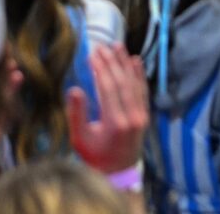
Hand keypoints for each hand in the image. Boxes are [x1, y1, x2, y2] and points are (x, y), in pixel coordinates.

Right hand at [67, 43, 148, 173]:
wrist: (117, 173)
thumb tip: (74, 89)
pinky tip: (135, 61)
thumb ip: (77, 114)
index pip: (108, 88)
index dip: (100, 69)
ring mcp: (141, 116)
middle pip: (122, 82)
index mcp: (115, 122)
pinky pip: (142, 91)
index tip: (92, 54)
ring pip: (134, 84)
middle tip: (101, 46)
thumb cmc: (94, 156)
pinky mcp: (145, 116)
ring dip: (125, 63)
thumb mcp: (79, 139)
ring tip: (118, 46)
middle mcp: (132, 117)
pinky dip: (139, 75)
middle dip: (111, 62)